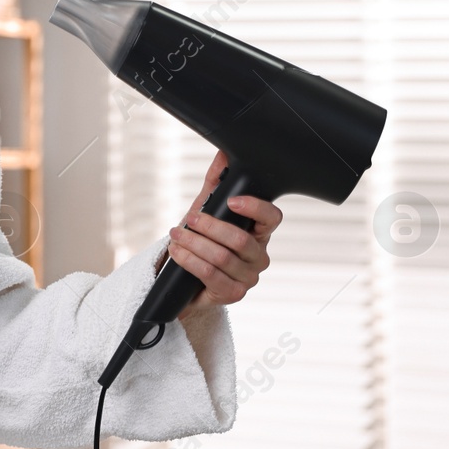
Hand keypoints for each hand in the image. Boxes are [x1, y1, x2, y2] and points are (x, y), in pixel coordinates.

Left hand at [159, 150, 282, 318]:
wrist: (186, 279)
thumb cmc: (202, 242)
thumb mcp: (206, 210)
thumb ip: (215, 183)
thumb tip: (222, 155)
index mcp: (259, 233)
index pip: (272, 218)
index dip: (255, 207)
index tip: (232, 200)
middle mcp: (259, 256)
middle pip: (240, 240)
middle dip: (210, 226)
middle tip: (190, 218)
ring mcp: (248, 278)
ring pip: (222, 257)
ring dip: (194, 244)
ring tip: (176, 235)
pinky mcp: (232, 294)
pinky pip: (211, 275)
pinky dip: (190, 261)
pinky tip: (178, 252)